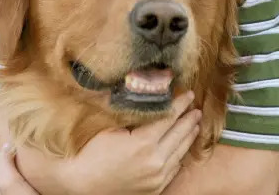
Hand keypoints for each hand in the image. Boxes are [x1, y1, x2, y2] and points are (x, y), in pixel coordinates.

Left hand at [0, 137, 39, 194]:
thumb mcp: (9, 182)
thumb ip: (2, 163)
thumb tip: (4, 147)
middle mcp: (0, 193)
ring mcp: (12, 194)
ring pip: (2, 176)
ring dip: (4, 163)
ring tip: (8, 154)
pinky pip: (15, 180)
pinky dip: (15, 169)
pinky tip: (23, 168)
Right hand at [55, 90, 200, 194]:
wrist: (83, 185)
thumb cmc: (93, 152)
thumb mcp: (112, 127)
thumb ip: (132, 112)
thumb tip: (145, 92)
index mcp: (144, 143)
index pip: (169, 117)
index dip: (180, 104)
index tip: (188, 94)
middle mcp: (155, 161)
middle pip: (179, 134)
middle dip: (189, 118)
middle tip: (196, 106)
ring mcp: (157, 177)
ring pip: (180, 152)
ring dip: (189, 136)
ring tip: (195, 124)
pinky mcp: (155, 188)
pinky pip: (174, 169)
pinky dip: (180, 154)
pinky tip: (182, 147)